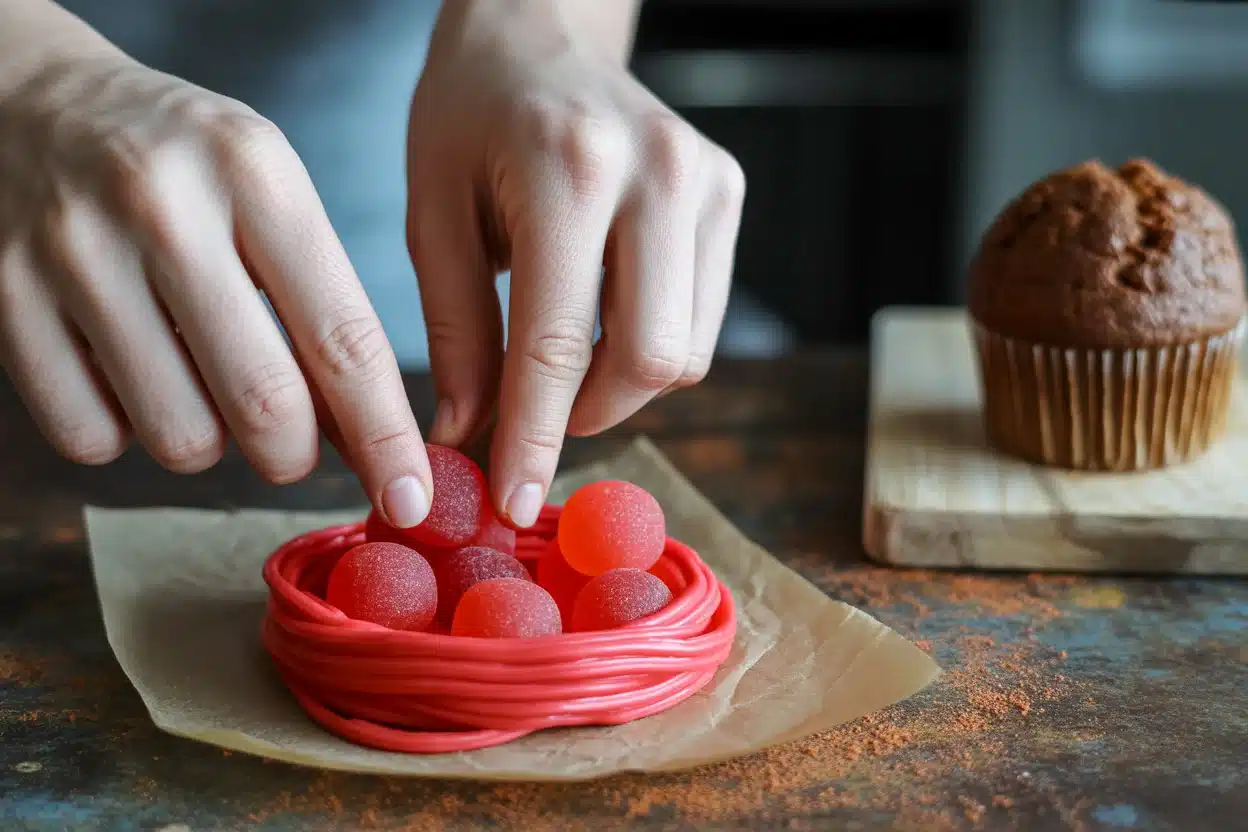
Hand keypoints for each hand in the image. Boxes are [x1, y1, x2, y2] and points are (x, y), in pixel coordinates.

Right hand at [0, 55, 434, 526]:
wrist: (30, 102)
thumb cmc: (183, 165)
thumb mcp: (270, 194)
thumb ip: (323, 307)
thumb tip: (372, 443)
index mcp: (255, 174)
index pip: (343, 337)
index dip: (385, 435)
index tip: (410, 500)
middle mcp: (164, 208)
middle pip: (264, 406)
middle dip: (294, 457)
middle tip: (290, 444)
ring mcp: (73, 253)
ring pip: (180, 437)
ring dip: (208, 442)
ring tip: (197, 380)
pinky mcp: (5, 298)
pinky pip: (91, 439)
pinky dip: (123, 433)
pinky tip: (126, 374)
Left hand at [408, 0, 745, 526]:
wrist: (540, 31)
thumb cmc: (471, 116)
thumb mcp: (434, 216)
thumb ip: (454, 331)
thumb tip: (464, 439)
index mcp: (570, 168)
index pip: (559, 343)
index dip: (536, 439)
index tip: (515, 504)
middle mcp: (659, 170)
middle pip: (651, 359)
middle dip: (587, 415)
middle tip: (531, 418)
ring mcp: (707, 180)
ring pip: (686, 352)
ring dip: (619, 384)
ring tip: (561, 355)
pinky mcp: (730, 193)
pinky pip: (703, 321)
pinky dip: (650, 346)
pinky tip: (603, 315)